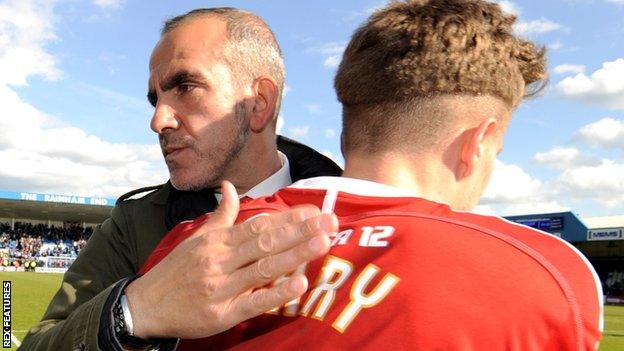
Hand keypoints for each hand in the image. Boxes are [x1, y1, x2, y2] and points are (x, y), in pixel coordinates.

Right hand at [124, 181, 336, 338]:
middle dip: (301, 231)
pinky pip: (254, 302)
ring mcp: (222, 287)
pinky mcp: (223, 314)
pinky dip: (276, 293)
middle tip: (330, 222)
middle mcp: (221, 260)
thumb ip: (221, 215)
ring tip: (322, 244)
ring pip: (264, 268)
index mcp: (217, 241)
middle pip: (266, 242)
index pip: (259, 224)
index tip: (314, 210)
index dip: (288, 217)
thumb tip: (230, 187)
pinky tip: (299, 284)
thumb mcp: (196, 238)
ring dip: (295, 255)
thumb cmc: (177, 270)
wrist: (146, 306)